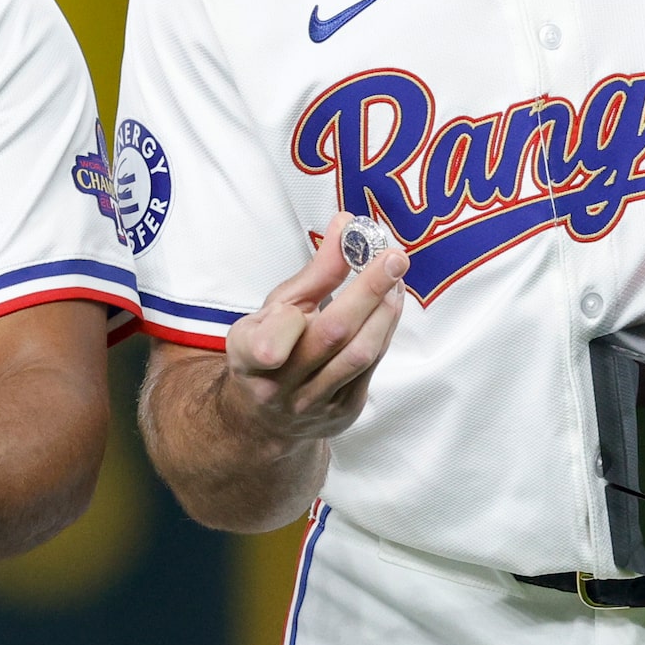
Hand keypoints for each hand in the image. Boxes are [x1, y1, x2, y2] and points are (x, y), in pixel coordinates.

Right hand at [219, 215, 407, 448]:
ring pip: (359, 354)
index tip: (309, 290)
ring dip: (385, 312)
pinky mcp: (342, 414)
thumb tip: (347, 225)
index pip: (268, 343)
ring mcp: (312, 405)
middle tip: (393, 257)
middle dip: (366, 292)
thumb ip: (315, 271)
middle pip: (331, 336)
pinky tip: (391, 305)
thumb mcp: (276, 309)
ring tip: (397, 279)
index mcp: (247, 358)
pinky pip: (371, 368)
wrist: (265, 419)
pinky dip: (384, 331)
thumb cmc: (269, 348)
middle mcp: (278, 387)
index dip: (292, 318)